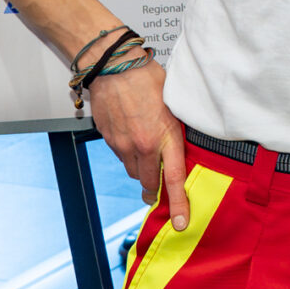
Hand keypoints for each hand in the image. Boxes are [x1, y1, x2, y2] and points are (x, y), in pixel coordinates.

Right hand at [91, 56, 190, 230]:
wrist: (113, 66)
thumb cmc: (145, 77)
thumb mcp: (173, 104)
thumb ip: (175, 129)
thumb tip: (179, 144)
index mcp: (165, 137)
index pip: (174, 180)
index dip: (178, 205)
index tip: (182, 222)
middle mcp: (142, 146)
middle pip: (148, 183)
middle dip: (154, 189)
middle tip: (157, 192)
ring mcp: (122, 145)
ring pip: (132, 171)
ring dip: (140, 169)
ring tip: (145, 154)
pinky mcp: (108, 139)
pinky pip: (119, 156)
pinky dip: (127, 153)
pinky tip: (131, 135)